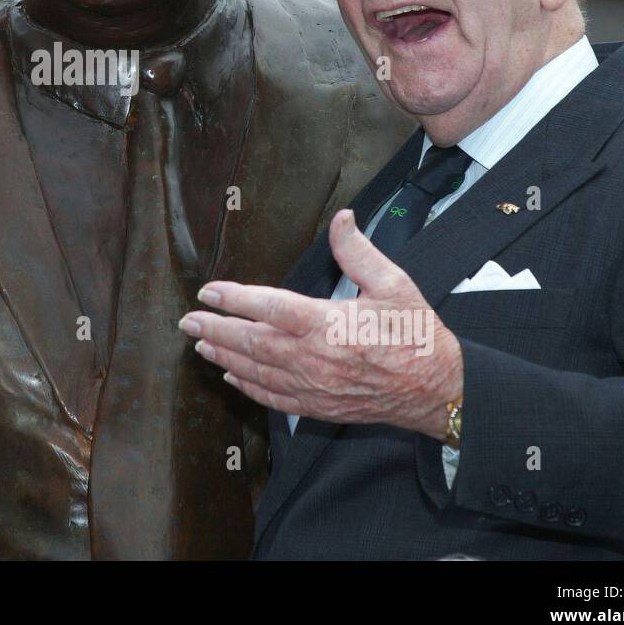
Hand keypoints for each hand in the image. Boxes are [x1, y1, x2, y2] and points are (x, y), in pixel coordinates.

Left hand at [178, 209, 463, 439]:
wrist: (437, 389)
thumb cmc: (416, 334)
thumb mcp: (393, 284)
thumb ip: (358, 251)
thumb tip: (341, 218)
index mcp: (327, 324)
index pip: (268, 307)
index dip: (233, 298)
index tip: (209, 290)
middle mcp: (313, 358)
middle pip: (251, 342)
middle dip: (215, 329)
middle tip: (187, 320)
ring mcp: (312, 386)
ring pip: (256, 371)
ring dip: (224, 356)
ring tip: (200, 344)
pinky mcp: (317, 406)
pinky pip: (273, 397)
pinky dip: (248, 386)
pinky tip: (232, 376)